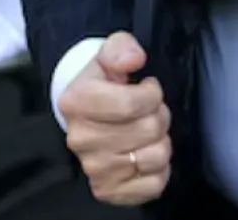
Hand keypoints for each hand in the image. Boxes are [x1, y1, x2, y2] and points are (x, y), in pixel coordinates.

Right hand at [58, 31, 171, 206]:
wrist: (89, 113)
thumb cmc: (105, 82)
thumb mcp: (111, 53)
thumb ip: (122, 47)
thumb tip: (133, 59)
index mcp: (76, 102)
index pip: (131, 103)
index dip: (152, 93)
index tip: (148, 87)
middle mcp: (80, 139)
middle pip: (149, 129)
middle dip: (159, 114)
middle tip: (148, 110)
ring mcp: (93, 168)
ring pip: (156, 156)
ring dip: (161, 140)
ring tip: (147, 131)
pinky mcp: (108, 190)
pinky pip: (154, 184)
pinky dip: (159, 169)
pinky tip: (145, 153)